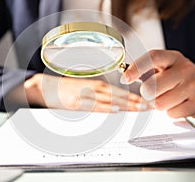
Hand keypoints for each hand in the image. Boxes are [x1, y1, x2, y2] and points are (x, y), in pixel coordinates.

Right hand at [24, 73, 146, 111]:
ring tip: (140, 108)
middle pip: (117, 96)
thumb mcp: (84, 88)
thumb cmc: (67, 89)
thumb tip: (117, 104)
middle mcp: (92, 89)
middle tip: (149, 106)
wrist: (45, 87)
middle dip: (134, 102)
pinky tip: (116, 110)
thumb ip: (99, 95)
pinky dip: (105, 108)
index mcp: (96, 85)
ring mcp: (84, 96)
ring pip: (108, 100)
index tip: (146, 101)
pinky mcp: (75, 103)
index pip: (119, 92)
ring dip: (125, 104)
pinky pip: (92, 106)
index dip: (133, 97)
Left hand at [122, 50, 194, 117]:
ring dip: (159, 104)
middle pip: (153, 86)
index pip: (153, 58)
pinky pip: (172, 113)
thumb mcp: (165, 68)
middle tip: (152, 92)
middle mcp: (185, 69)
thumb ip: (145, 71)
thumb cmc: (178, 78)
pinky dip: (170, 112)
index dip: (136, 68)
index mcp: (173, 57)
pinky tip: (178, 104)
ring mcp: (194, 86)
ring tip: (168, 98)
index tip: (125, 79)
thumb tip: (124, 74)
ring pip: (160, 103)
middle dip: (147, 93)